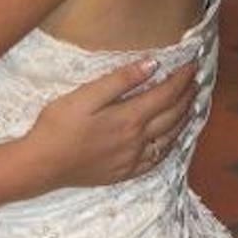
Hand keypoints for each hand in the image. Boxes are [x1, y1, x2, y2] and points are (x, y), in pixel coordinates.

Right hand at [25, 59, 198, 188]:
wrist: (42, 164)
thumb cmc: (58, 126)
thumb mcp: (85, 95)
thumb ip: (120, 80)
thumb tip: (152, 64)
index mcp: (129, 118)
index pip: (166, 94)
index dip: (181, 79)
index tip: (192, 65)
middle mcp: (137, 140)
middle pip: (172, 115)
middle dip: (187, 96)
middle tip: (196, 81)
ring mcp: (132, 159)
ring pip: (169, 137)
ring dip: (184, 119)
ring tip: (192, 105)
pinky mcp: (124, 172)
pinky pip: (156, 159)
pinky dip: (169, 146)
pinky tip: (171, 140)